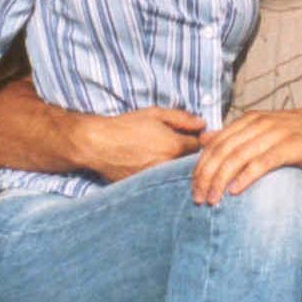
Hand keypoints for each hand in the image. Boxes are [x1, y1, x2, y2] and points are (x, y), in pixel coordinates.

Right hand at [75, 107, 204, 181]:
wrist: (99, 144)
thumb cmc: (126, 126)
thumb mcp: (155, 114)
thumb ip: (182, 118)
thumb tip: (202, 124)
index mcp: (175, 146)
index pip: (199, 147)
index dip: (198, 141)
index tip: (193, 138)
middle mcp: (169, 165)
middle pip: (191, 163)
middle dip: (190, 156)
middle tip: (179, 148)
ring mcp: (158, 179)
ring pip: (177, 174)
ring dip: (177, 168)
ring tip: (165, 158)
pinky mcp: (147, 187)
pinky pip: (163, 182)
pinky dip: (164, 177)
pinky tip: (155, 168)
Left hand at [190, 109, 301, 204]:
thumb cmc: (296, 136)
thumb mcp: (263, 131)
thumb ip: (234, 135)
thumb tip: (204, 138)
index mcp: (250, 119)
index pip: (215, 143)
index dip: (200, 166)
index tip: (192, 188)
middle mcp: (260, 123)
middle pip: (223, 151)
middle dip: (206, 177)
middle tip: (198, 199)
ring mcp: (276, 133)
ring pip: (238, 157)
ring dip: (221, 181)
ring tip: (212, 201)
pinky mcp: (292, 146)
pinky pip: (262, 162)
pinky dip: (246, 177)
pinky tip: (235, 191)